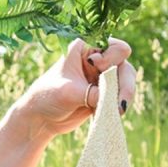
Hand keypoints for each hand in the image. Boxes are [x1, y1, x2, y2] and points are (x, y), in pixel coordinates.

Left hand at [16, 36, 135, 139]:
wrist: (41, 118)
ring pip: (126, 81)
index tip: (97, 69)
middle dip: (124, 84)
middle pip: (124, 66)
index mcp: (86, 48)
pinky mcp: (104, 93)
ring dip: (124, 96)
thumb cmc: (48, 97)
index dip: (110, 60)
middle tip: (119, 104)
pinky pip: (121, 96)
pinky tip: (113, 114)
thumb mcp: (69, 93)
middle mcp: (97, 59)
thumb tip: (116, 102)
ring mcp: (102, 76)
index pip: (115, 48)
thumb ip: (92, 94)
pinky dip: (119, 105)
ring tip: (117, 111)